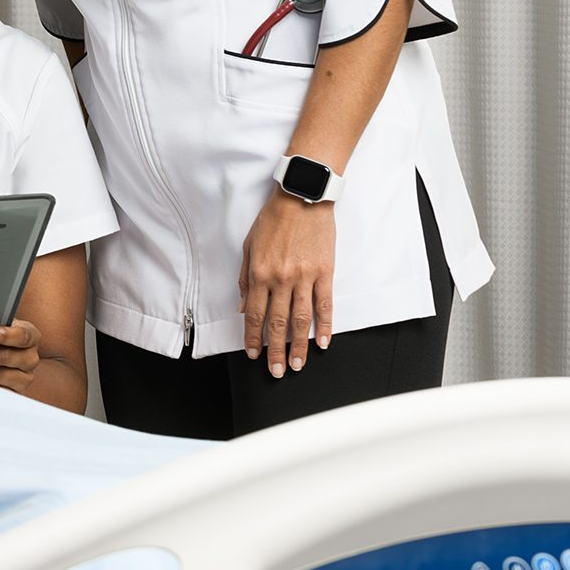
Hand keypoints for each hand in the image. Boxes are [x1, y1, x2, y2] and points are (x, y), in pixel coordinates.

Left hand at [240, 190, 336, 377]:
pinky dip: (324, 326)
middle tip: (275, 371)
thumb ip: (245, 278)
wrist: (301, 198)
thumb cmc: (273, 220)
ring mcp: (305, 277)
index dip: (253, 337)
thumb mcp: (249, 246)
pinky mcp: (324, 273)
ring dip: (298, 346)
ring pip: (301, 320)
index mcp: (260, 273)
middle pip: (277, 323)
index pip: (255, 314)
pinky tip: (323, 343)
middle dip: (275, 350)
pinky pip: (325, 305)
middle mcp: (281, 279)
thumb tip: (244, 307)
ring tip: (296, 365)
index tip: (253, 354)